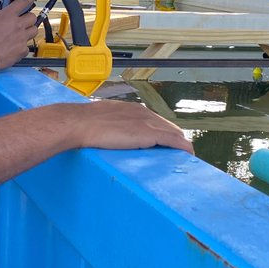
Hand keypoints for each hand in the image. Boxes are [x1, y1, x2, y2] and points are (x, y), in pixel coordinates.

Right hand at [0, 0, 40, 69]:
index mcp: (7, 15)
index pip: (24, 0)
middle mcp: (17, 26)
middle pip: (33, 17)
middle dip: (28, 17)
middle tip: (21, 20)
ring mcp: (21, 39)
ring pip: (34, 31)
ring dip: (29, 30)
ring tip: (20, 33)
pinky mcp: (22, 51)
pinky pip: (28, 46)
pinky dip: (23, 45)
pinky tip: (14, 46)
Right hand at [64, 101, 192, 153]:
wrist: (80, 123)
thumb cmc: (85, 122)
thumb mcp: (103, 119)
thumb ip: (111, 124)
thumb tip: (107, 132)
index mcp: (133, 109)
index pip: (156, 121)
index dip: (163, 133)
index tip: (164, 144)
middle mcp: (144, 113)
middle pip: (168, 127)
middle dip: (174, 140)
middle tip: (176, 154)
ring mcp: (147, 122)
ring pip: (173, 134)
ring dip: (179, 145)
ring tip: (183, 158)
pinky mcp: (149, 134)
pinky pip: (173, 141)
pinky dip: (182, 148)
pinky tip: (188, 154)